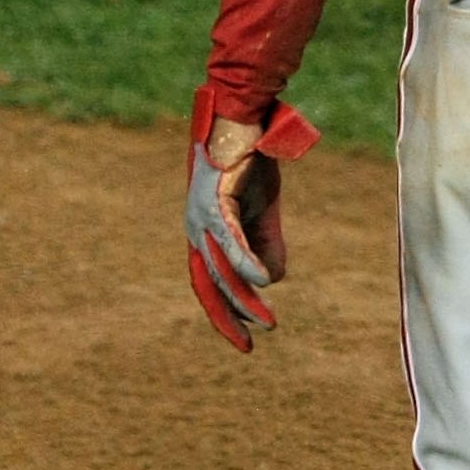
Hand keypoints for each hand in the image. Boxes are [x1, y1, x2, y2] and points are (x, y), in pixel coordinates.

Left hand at [185, 91, 320, 349]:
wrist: (247, 123)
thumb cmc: (250, 164)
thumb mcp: (263, 213)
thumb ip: (268, 245)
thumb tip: (273, 281)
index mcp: (204, 233)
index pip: (210, 282)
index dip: (225, 311)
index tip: (245, 338)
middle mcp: (196, 229)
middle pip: (208, 284)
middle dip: (227, 317)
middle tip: (247, 346)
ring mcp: (202, 216)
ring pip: (221, 268)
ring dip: (245, 297)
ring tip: (267, 322)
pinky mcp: (216, 200)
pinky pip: (230, 239)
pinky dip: (246, 262)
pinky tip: (262, 281)